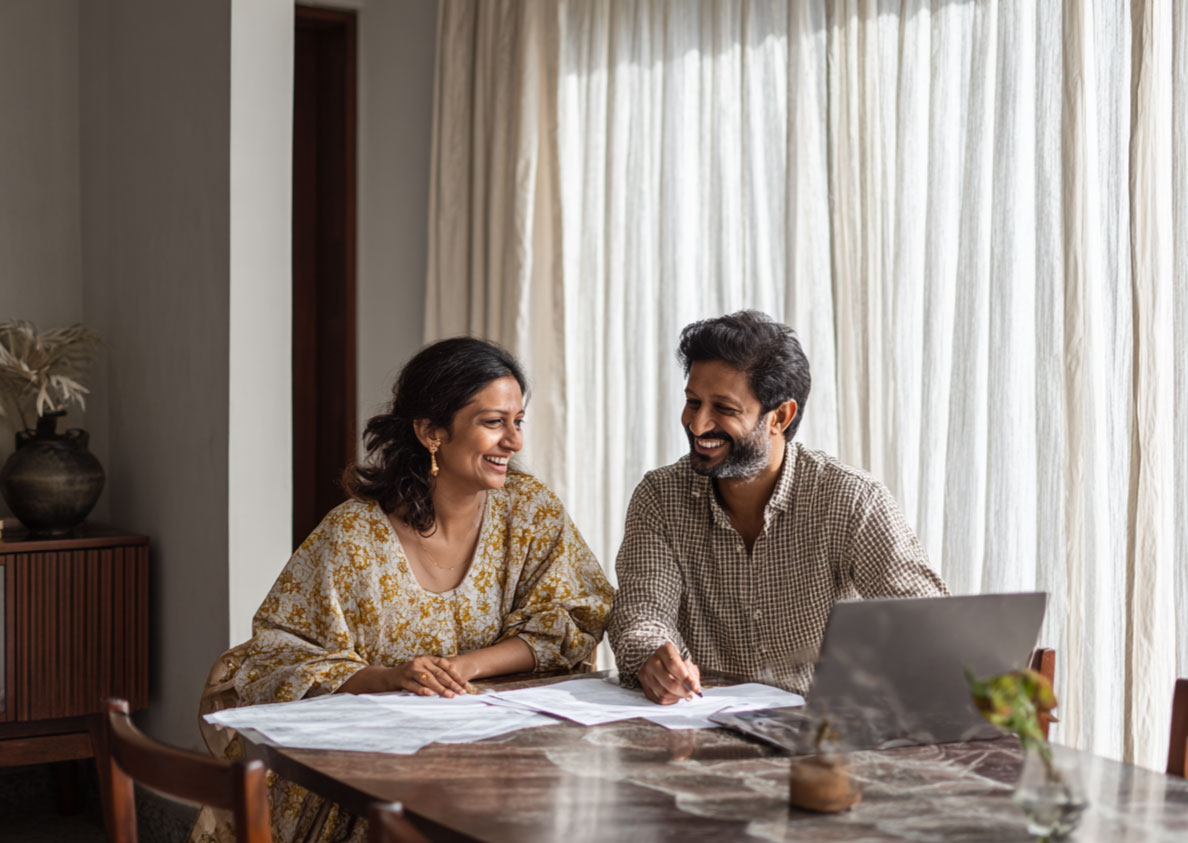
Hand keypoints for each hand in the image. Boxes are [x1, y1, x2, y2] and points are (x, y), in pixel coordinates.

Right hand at [339, 655, 468, 696]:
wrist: (386, 677)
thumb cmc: (409, 677)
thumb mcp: (423, 671)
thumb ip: (436, 674)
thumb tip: (456, 685)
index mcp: (427, 659)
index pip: (445, 666)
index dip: (456, 675)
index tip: (465, 685)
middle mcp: (420, 662)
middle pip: (438, 673)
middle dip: (451, 683)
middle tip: (461, 692)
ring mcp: (410, 670)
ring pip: (428, 679)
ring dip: (440, 688)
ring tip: (450, 695)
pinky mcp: (402, 679)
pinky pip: (414, 685)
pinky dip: (422, 690)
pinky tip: (430, 695)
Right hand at [638, 642, 701, 704]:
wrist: (660, 659)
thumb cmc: (675, 661)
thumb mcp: (686, 661)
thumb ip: (692, 673)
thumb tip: (695, 688)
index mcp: (664, 650)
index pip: (674, 665)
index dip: (686, 679)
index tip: (696, 688)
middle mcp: (652, 660)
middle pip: (670, 682)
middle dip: (683, 691)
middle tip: (690, 693)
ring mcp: (646, 672)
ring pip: (664, 692)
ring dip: (677, 697)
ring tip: (683, 694)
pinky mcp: (643, 683)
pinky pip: (658, 698)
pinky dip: (669, 700)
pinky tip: (674, 696)